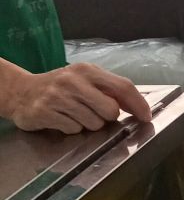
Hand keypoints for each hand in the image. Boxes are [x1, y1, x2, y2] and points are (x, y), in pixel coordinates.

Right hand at [3, 64, 151, 134]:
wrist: (20, 91)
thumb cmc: (60, 87)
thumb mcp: (84, 80)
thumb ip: (109, 89)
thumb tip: (138, 107)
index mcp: (87, 70)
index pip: (123, 86)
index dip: (138, 104)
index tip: (147, 117)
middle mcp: (72, 80)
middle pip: (110, 110)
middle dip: (107, 117)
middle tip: (93, 112)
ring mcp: (57, 96)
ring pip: (93, 123)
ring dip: (88, 124)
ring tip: (73, 114)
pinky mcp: (45, 112)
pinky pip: (74, 130)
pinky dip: (71, 128)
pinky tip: (61, 118)